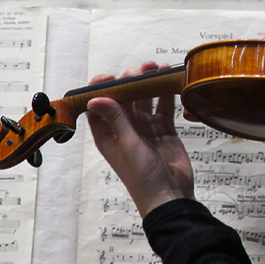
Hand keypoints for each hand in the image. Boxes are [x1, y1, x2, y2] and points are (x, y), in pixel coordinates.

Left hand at [86, 61, 194, 217]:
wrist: (170, 195)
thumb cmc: (143, 178)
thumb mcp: (127, 145)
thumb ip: (116, 119)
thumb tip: (95, 98)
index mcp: (108, 135)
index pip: (98, 106)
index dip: (101, 89)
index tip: (109, 76)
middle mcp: (125, 128)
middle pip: (124, 98)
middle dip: (130, 81)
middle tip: (139, 72)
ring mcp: (145, 128)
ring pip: (144, 98)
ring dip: (148, 83)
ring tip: (155, 68)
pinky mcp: (164, 129)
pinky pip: (163, 106)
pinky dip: (165, 93)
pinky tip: (168, 79)